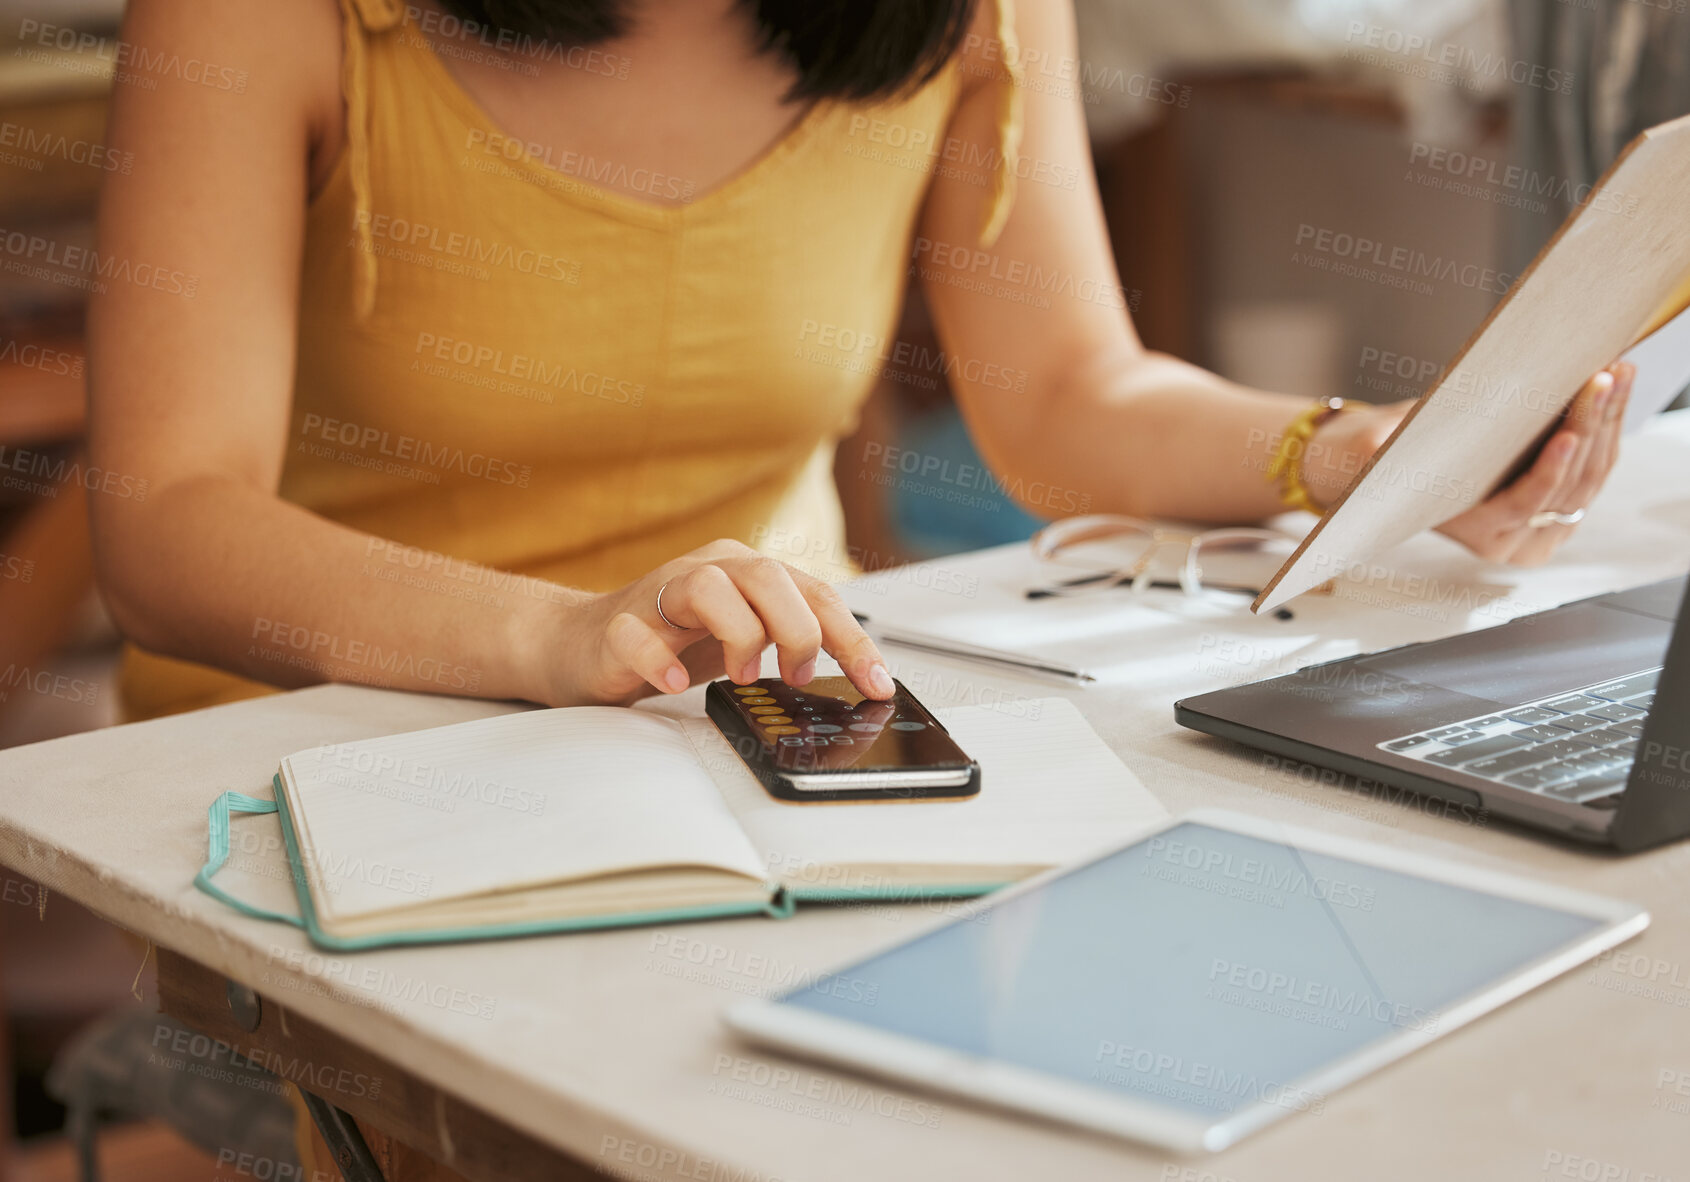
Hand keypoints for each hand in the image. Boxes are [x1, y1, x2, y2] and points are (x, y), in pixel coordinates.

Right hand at [541, 539, 893, 706]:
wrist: (582, 644)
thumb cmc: (672, 641)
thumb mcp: (744, 639)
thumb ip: (789, 645)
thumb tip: (857, 681)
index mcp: (745, 572)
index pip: (813, 592)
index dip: (852, 638)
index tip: (877, 682)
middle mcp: (707, 571)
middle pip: (767, 576)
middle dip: (797, 629)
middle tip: (798, 675)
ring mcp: (658, 594)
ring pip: (708, 588)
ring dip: (737, 634)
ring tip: (742, 676)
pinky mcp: (617, 626)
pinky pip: (636, 633)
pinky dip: (658, 658)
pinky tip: (672, 684)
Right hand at [1302, 364, 1632, 563]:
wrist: (1395, 462)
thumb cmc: (1387, 457)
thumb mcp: (1374, 450)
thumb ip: (1378, 449)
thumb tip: (1383, 438)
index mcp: (1476, 535)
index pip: (1521, 506)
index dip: (1548, 472)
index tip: (1567, 435)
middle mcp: (1518, 539)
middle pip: (1569, 485)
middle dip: (1590, 425)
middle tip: (1602, 378)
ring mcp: (1547, 523)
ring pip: (1592, 473)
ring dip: (1609, 418)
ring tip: (1615, 373)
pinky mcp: (1564, 499)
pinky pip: (1596, 464)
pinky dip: (1608, 423)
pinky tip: (1614, 386)